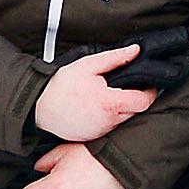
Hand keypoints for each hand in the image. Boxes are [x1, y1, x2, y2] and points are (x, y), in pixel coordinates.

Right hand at [36, 43, 156, 140]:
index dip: (150, 92)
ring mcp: (100, 132)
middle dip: (134, 99)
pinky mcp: (93, 138)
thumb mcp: (89, 65)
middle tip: (123, 87)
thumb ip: (115, 58)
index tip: (147, 85)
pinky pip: (110, 128)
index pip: (144, 102)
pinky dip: (109, 118)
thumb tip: (136, 50)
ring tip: (107, 97)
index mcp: (109, 103)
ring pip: (123, 121)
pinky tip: (97, 108)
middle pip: (135, 111)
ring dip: (121, 109)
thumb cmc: (62, 85)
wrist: (38, 106)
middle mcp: (107, 122)